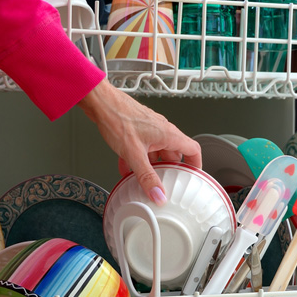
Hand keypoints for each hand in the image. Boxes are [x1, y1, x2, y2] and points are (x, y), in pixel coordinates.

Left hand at [78, 79, 201, 204]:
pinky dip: (137, 160)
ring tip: (144, 179)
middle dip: (168, 170)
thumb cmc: (118, 118)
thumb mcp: (134, 154)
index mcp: (169, 134)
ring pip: (156, 153)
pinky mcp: (138, 130)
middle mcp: (162, 131)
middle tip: (165, 183)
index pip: (193, 150)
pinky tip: (126, 169)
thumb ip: (146, 177)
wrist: (100, 102)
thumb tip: (158, 194)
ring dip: (151, 166)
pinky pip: (143, 149)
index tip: (193, 177)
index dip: (196, 165)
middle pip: (174, 154)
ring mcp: (150, 130)